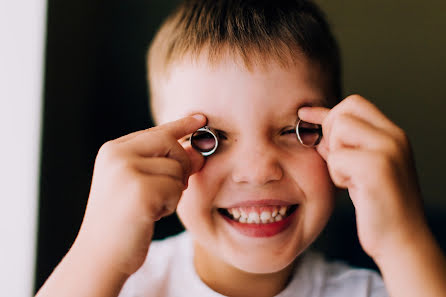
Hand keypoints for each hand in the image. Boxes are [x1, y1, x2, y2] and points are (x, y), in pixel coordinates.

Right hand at [74, 114, 205, 275]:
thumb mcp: (139, 186)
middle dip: (181, 165)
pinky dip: (170, 205)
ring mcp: (126, 171)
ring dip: (172, 192)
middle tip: (174, 186)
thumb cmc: (122, 222)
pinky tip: (150, 215)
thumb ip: (163, 165)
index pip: (156, 131)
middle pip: (171, 144)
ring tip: (150, 207)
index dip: (182, 125)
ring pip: (176, 169)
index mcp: (113, 151)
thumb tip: (197, 153)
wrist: (99, 256)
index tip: (201, 118)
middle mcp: (117, 155)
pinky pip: (175, 189)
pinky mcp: (140, 190)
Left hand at [298, 95, 426, 259]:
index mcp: (393, 135)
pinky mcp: (377, 169)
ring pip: (339, 131)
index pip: (354, 103)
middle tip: (341, 162)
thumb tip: (312, 117)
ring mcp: (388, 151)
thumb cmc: (377, 205)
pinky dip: (337, 175)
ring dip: (335, 157)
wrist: (400, 240)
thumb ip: (340, 142)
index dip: (327, 111)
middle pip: (344, 112)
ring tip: (350, 178)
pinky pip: (337, 158)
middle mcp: (394, 137)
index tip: (305, 115)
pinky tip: (353, 188)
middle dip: (330, 135)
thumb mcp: (358, 166)